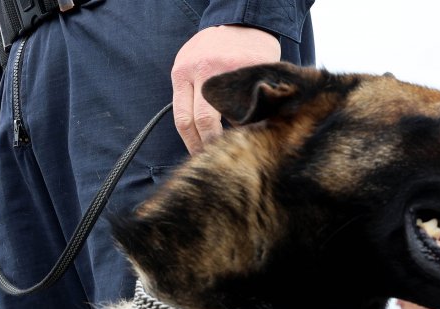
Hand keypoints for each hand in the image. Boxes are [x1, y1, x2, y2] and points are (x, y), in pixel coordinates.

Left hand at [171, 25, 281, 153]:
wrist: (242, 22)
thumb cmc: (213, 48)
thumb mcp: (189, 64)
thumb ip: (189, 93)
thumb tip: (194, 132)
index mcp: (183, 73)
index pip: (183, 119)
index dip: (192, 143)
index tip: (199, 155)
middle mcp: (203, 71)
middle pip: (202, 121)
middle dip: (210, 143)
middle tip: (218, 155)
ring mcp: (228, 69)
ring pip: (229, 115)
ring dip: (233, 133)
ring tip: (238, 141)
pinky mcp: (252, 67)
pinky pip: (253, 102)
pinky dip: (254, 115)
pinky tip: (256, 121)